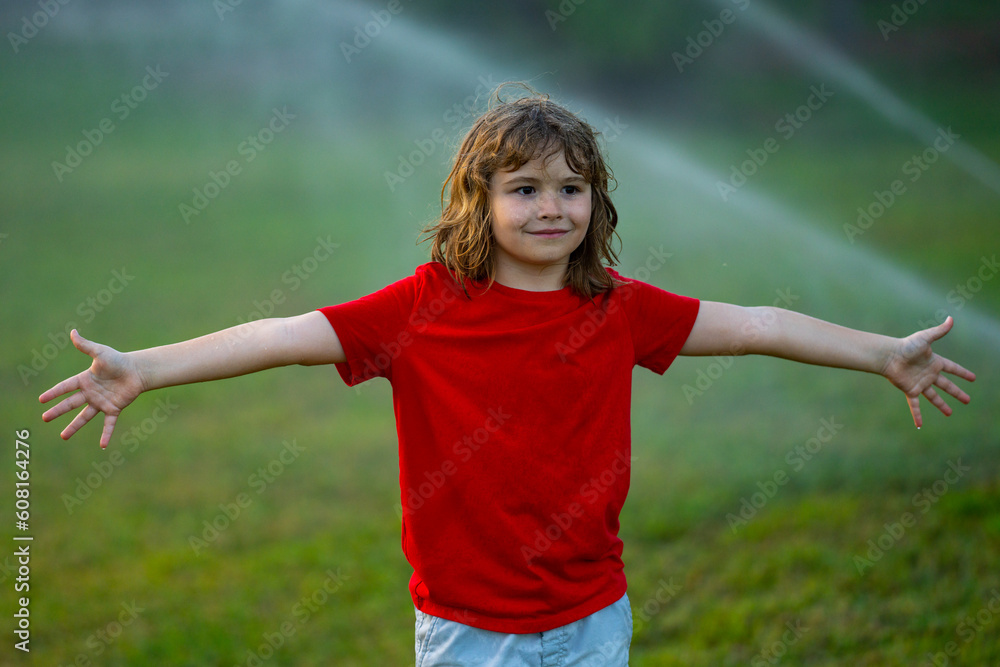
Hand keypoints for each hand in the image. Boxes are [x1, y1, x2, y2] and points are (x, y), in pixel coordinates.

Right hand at [39, 330, 145, 447]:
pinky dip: (106, 434)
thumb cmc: (119, 360)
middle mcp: (91, 393)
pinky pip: (108, 423)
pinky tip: (103, 445)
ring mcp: (101, 402)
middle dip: (57, 411)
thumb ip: (85, 346)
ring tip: (63, 437)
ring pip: (84, 417)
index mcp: (85, 380)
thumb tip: (73, 332)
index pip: (65, 387)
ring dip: (74, 426)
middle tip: (44, 418)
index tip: (41, 399)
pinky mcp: (114, 408)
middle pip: (70, 403)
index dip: (53, 393)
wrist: (138, 370)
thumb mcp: (100, 352)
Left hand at [881, 316, 975, 427]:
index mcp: (934, 362)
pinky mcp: (910, 390)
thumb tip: (951, 319)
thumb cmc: (906, 346)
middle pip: (946, 386)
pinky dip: (917, 414)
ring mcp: (920, 383)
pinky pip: (915, 405)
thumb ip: (939, 331)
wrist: (888, 356)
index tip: (973, 378)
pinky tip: (919, 425)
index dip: (963, 373)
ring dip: (941, 405)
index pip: (953, 368)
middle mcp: (928, 374)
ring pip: (934, 397)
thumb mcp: (925, 338)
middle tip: (967, 400)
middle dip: (957, 392)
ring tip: (950, 413)